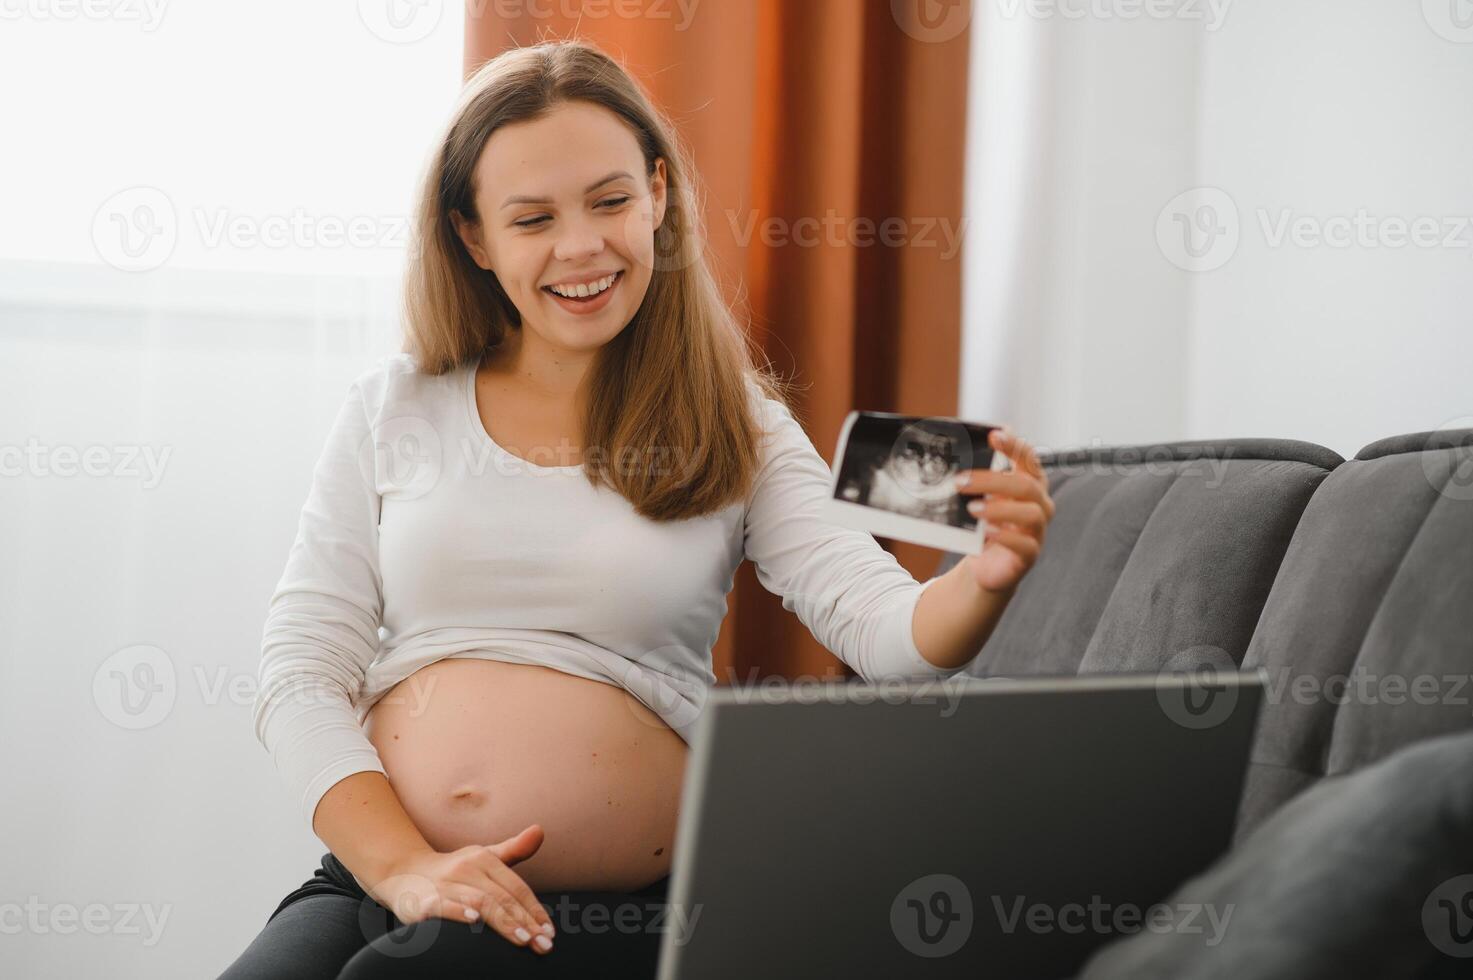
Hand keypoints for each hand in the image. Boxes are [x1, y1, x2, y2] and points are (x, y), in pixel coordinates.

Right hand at [368, 824, 556, 954]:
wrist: (403, 872)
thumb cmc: (453, 871)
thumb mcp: (484, 857)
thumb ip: (513, 850)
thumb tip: (540, 831)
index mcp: (484, 859)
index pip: (516, 887)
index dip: (534, 909)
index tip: (549, 931)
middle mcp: (466, 869)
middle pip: (502, 897)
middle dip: (525, 921)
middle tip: (542, 943)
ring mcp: (445, 884)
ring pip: (479, 901)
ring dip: (503, 921)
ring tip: (522, 938)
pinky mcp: (425, 900)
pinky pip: (443, 906)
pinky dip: (459, 912)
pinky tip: (474, 922)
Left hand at [953, 429, 1053, 593]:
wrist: (987, 564)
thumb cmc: (985, 523)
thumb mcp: (981, 498)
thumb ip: (975, 479)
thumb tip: (950, 456)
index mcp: (1029, 484)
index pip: (1029, 459)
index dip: (1015, 446)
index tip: (994, 435)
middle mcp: (1040, 504)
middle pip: (1026, 485)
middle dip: (993, 480)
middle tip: (960, 481)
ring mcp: (1037, 530)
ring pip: (1030, 513)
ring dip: (999, 509)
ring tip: (971, 509)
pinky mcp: (1030, 554)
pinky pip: (1025, 544)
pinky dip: (1005, 536)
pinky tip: (986, 532)